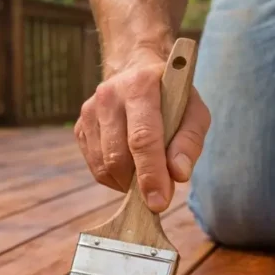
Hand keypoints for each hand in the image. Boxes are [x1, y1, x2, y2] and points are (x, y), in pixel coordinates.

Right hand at [75, 48, 210, 212]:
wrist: (136, 72)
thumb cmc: (171, 97)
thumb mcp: (194, 112)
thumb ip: (189, 142)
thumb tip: (178, 174)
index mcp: (140, 86)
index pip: (142, 138)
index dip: (151, 174)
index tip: (159, 203)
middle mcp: (109, 96)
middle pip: (118, 157)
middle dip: (139, 184)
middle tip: (159, 192)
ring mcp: (89, 111)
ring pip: (104, 166)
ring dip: (127, 182)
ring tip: (145, 172)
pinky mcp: (80, 127)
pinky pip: (95, 168)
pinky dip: (115, 178)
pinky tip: (130, 166)